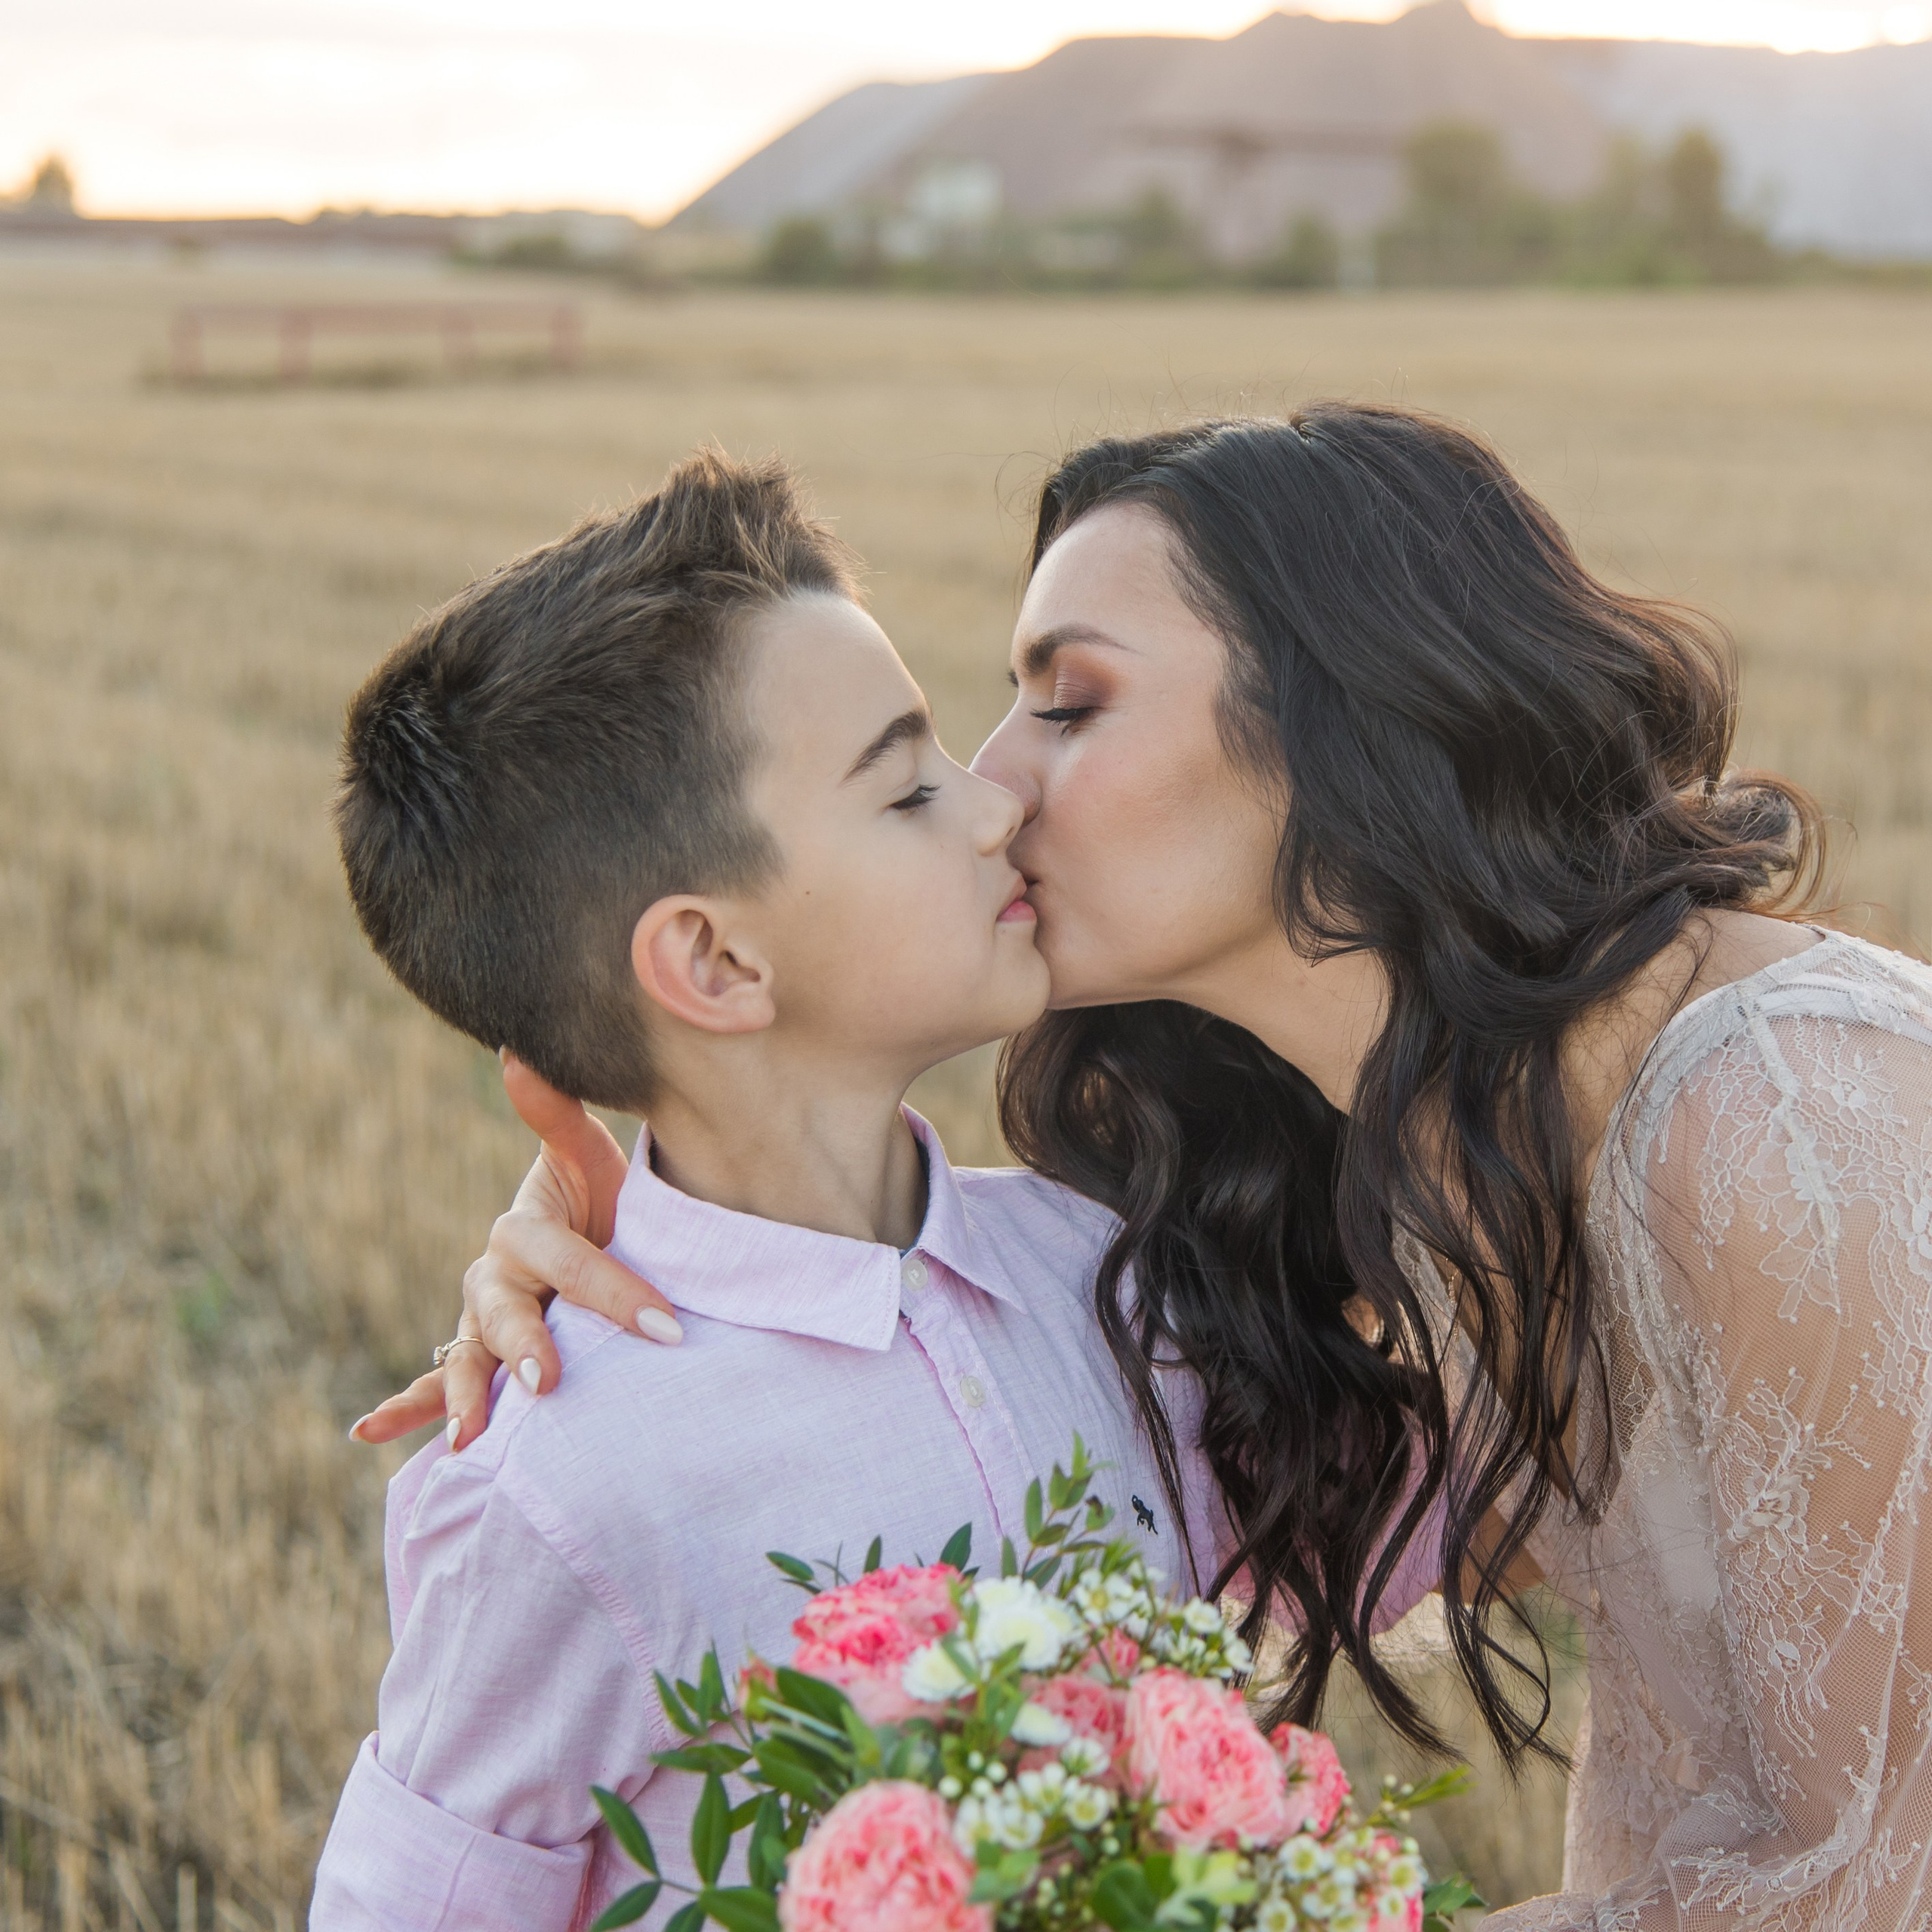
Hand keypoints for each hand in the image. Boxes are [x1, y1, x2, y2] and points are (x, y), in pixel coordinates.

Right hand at [349, 1053, 682, 1449]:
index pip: (568, 1261)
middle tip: (548, 1379)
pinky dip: (401, 1410)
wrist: (600, 1238)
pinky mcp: (478, 1358)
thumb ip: (556, 1113)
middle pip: (504, 1312)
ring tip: (468, 1433)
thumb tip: (515, 1054)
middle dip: (525, 1345)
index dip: (615, 1291)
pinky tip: (367, 1431)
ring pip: (466, 1357)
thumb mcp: (589, 1156)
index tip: (664, 1325)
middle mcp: (493, 1278)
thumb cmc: (602, 1198)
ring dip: (461, 1394)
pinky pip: (432, 1385)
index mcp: (523, 1231)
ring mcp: (480, 1323)